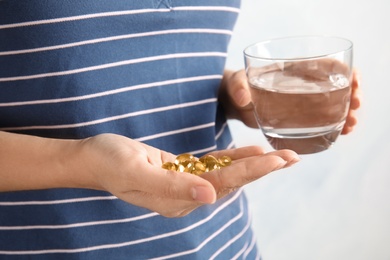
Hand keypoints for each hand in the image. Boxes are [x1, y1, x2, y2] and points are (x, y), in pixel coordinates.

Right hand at [81, 134, 298, 216]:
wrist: (93, 157)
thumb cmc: (110, 162)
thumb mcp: (136, 172)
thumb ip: (172, 186)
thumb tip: (210, 196)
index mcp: (177, 200)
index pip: (222, 185)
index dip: (251, 171)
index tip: (277, 159)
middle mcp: (185, 196)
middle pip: (231, 181)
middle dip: (261, 168)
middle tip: (292, 157)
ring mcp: (184, 185)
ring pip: (225, 174)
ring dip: (252, 163)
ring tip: (280, 156)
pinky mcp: (181, 171)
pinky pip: (212, 166)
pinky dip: (232, 158)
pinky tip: (250, 151)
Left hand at [219, 67, 360, 133]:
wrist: (232, 103)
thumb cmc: (235, 86)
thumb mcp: (235, 83)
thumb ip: (238, 88)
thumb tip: (244, 99)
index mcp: (290, 71)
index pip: (322, 66)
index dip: (342, 71)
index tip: (353, 80)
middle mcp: (299, 86)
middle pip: (333, 86)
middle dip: (349, 94)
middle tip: (356, 104)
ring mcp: (299, 103)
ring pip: (330, 106)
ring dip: (345, 113)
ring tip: (351, 125)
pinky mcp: (295, 119)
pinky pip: (318, 121)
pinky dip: (332, 126)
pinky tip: (341, 133)